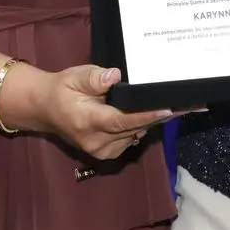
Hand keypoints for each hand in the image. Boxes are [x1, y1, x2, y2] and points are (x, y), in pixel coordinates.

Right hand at [39, 65, 184, 159]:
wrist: (45, 109)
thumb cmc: (62, 89)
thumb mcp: (75, 76)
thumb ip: (95, 78)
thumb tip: (115, 77)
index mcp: (87, 122)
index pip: (122, 120)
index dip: (147, 115)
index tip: (169, 109)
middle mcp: (96, 141)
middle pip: (133, 128)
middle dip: (157, 116)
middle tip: (184, 103)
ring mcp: (100, 151)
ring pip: (134, 135)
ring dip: (150, 122)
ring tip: (172, 106)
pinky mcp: (105, 154)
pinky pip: (129, 140)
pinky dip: (139, 127)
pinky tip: (149, 114)